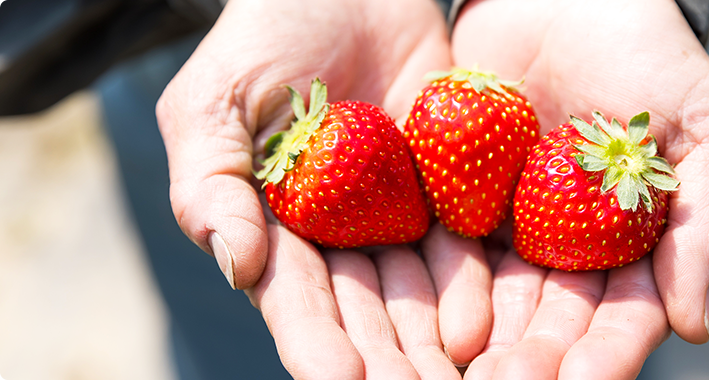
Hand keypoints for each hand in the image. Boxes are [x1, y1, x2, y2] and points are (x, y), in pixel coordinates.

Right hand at [156, 0, 463, 376]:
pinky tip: (482, 322)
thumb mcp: (215, 103)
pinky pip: (462, 246)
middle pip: (363, 315)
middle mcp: (339, 238)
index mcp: (278, 229)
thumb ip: (210, 186)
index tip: (340, 379)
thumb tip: (237, 267)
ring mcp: (396, 218)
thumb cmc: (266, 37)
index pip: (296, 300)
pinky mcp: (447, 192)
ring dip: (433, 341)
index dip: (315, 342)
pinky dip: (470, 283)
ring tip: (454, 376)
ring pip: (416, 295)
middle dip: (386, 361)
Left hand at [448, 0, 708, 376]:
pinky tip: (426, 318)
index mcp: (635, 242)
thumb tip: (697, 329)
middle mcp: (573, 246)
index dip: (606, 351)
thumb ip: (706, 222)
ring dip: (484, 339)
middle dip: (535, 357)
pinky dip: (440, 285)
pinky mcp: (462, 195)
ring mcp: (516, 224)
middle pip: (555, 319)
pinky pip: (448, 248)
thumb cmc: (647, 50)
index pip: (625, 313)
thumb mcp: (703, 126)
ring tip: (462, 370)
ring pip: (499, 298)